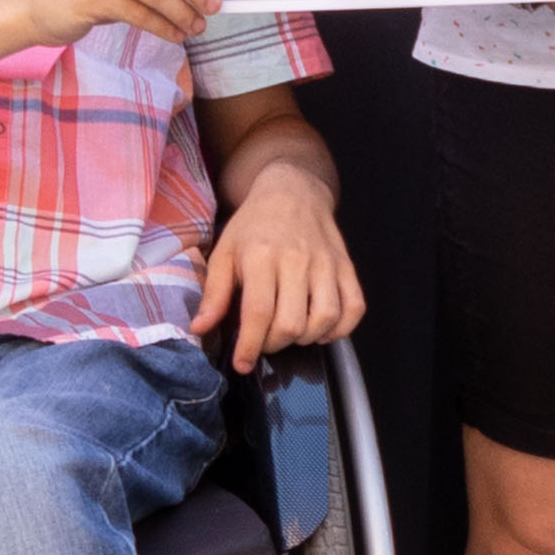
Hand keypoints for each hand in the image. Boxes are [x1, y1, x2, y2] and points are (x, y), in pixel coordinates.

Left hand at [190, 157, 360, 368]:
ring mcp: (326, 263)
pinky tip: (322, 329)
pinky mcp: (346, 266)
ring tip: (291, 334)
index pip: (258, 312)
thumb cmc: (254, 225)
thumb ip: (214, 294)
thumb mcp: (224, 252)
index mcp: (261, 256)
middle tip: (264, 341)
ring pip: (325, 318)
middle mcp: (297, 260)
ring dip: (307, 338)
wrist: (292, 191)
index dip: (249, 346)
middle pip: (292, 322)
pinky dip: (341, 328)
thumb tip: (200, 328)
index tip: (242, 364)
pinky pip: (355, 307)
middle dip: (275, 345)